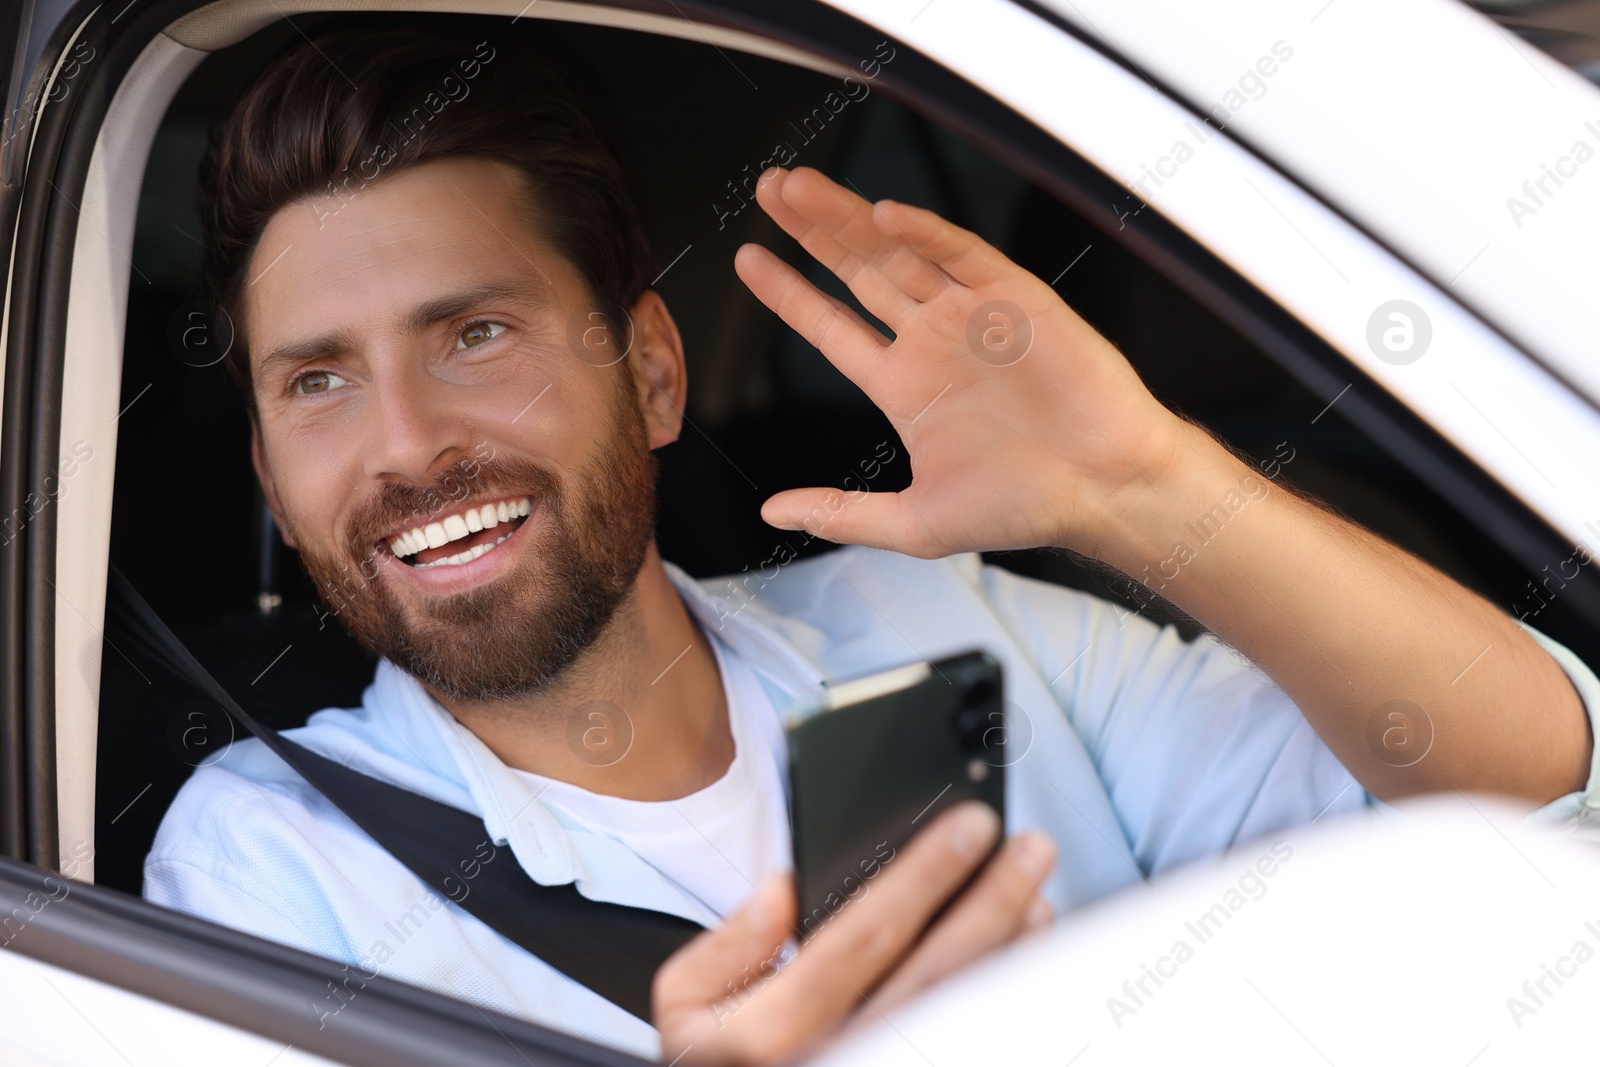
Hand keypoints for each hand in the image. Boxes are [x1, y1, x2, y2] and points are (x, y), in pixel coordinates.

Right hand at [652, 802, 1056, 1065]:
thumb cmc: (712, 1060)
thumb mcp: (684, 1002)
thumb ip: (730, 943)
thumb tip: (785, 891)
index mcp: (772, 1031)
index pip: (864, 937)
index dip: (923, 876)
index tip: (967, 828)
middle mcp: (835, 1059)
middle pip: (933, 973)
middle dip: (990, 901)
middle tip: (1028, 849)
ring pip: (961, 1010)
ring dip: (1008, 949)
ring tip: (1035, 892)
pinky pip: (964, 1035)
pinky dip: (1002, 991)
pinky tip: (1020, 951)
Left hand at [734, 166, 1191, 559]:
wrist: (1104, 489)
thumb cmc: (1024, 507)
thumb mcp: (913, 522)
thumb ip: (841, 513)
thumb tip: (771, 515)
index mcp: (905, 386)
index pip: (832, 328)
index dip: (789, 293)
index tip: (749, 259)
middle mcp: (932, 341)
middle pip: (857, 272)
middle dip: (810, 231)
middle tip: (767, 191)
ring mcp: (970, 316)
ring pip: (897, 252)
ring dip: (847, 218)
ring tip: (796, 186)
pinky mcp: (1014, 298)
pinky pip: (961, 253)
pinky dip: (923, 231)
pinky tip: (880, 213)